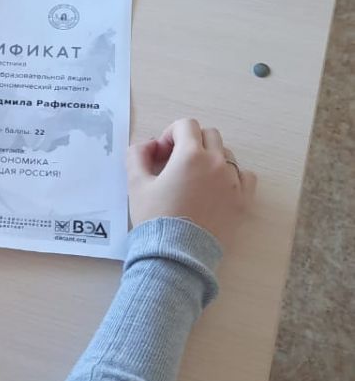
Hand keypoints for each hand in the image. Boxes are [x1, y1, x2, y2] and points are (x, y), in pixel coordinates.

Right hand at [127, 118, 256, 248]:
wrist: (177, 255)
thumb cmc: (155, 219)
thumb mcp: (136, 185)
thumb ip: (137, 155)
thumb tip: (148, 144)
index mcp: (190, 155)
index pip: (185, 125)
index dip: (170, 134)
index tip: (163, 153)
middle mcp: (216, 162)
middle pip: (208, 135)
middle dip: (191, 143)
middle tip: (177, 164)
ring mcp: (234, 181)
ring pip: (226, 154)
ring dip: (210, 158)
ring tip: (195, 179)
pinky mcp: (243, 200)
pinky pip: (245, 175)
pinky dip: (231, 175)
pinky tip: (217, 188)